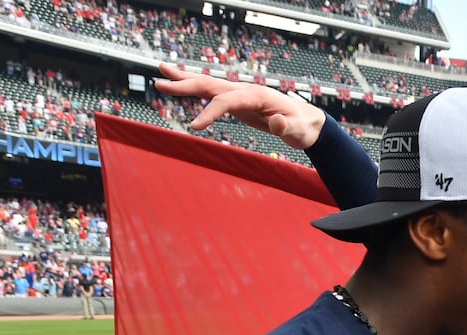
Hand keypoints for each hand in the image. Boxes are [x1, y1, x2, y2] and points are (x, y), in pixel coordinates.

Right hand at [154, 65, 325, 148]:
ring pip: (207, 83)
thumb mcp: (297, 130)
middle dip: (185, 84)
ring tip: (161, 71)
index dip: (209, 113)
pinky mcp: (236, 100)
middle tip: (160, 83)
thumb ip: (287, 128)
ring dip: (184, 78)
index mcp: (255, 95)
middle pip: (209, 84)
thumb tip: (276, 123)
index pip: (225, 101)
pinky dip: (194, 86)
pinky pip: (211, 92)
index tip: (193, 128)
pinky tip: (180, 83)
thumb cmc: (302, 127)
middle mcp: (244, 89)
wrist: (306, 122)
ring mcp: (239, 93)